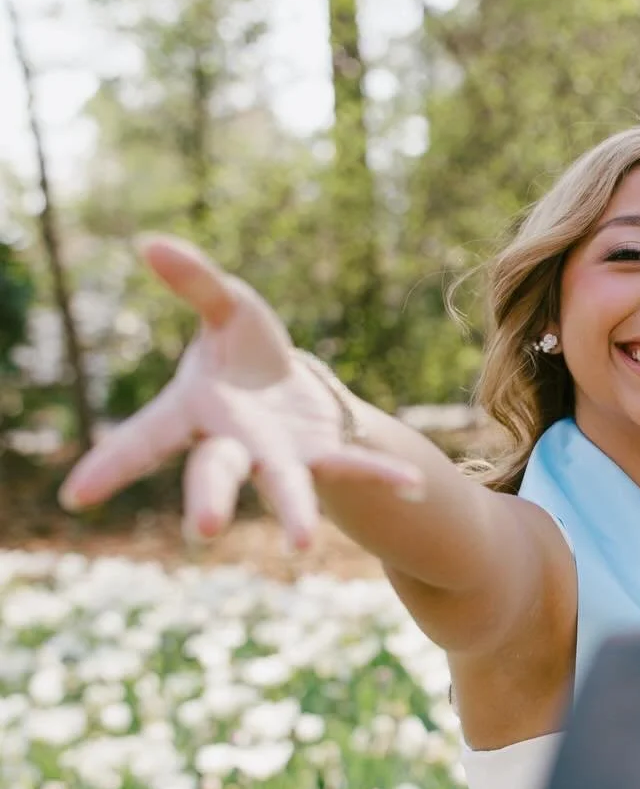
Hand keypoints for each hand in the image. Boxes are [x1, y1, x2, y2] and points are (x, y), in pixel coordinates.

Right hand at [57, 236, 425, 552]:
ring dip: (293, 511)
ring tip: (301, 545)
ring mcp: (281, 457)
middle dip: (211, 498)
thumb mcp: (227, 309)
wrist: (293, 389)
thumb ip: (194, 281)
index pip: (145, 438)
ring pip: (282, 485)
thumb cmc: (247, 351)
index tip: (76, 497)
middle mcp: (233, 445)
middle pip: (216, 473)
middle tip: (206, 530)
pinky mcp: (326, 456)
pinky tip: (415, 486)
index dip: (111, 465)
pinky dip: (381, 474)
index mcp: (195, 411)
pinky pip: (355, 464)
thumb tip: (149, 243)